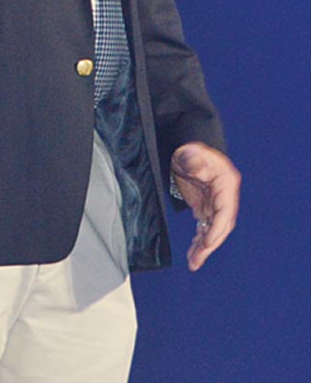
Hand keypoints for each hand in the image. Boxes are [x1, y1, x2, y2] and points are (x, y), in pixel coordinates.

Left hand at [171, 142, 240, 271]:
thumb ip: (192, 160)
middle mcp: (224, 197)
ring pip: (213, 230)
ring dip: (204, 246)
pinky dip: (200, 239)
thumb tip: (196, 166)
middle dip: (209, 244)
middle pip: (221, 225)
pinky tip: (193, 252)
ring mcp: (215, 202)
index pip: (224, 213)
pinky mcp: (205, 206)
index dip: (217, 230)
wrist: (184, 148)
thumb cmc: (189, 149)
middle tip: (196, 260)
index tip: (207, 243)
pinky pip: (205, 227)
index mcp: (226, 184)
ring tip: (193, 262)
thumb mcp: (189, 152)